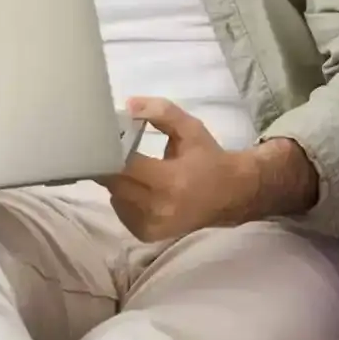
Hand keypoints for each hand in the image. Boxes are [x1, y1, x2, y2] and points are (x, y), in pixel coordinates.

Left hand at [99, 97, 260, 243]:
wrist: (232, 194)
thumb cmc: (208, 158)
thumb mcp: (190, 128)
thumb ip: (161, 112)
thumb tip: (128, 105)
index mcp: (171, 181)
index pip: (125, 166)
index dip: (111, 150)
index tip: (106, 137)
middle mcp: (159, 208)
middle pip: (115, 183)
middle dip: (111, 165)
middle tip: (113, 150)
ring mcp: (152, 225)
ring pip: (115, 197)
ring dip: (117, 181)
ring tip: (130, 168)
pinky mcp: (147, 234)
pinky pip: (121, 211)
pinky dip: (123, 197)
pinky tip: (137, 187)